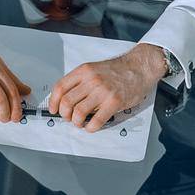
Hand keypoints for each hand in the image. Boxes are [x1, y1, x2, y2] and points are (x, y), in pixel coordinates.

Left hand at [48, 43, 166, 131]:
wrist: (140, 67)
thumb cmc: (118, 70)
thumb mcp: (94, 69)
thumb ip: (81, 81)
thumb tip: (66, 99)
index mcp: (84, 71)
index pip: (60, 88)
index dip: (53, 102)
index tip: (54, 110)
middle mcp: (91, 80)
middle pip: (67, 102)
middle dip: (64, 115)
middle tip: (69, 118)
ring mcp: (103, 91)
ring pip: (78, 113)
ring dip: (76, 122)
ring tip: (80, 122)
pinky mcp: (114, 102)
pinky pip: (97, 120)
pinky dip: (90, 127)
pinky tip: (92, 126)